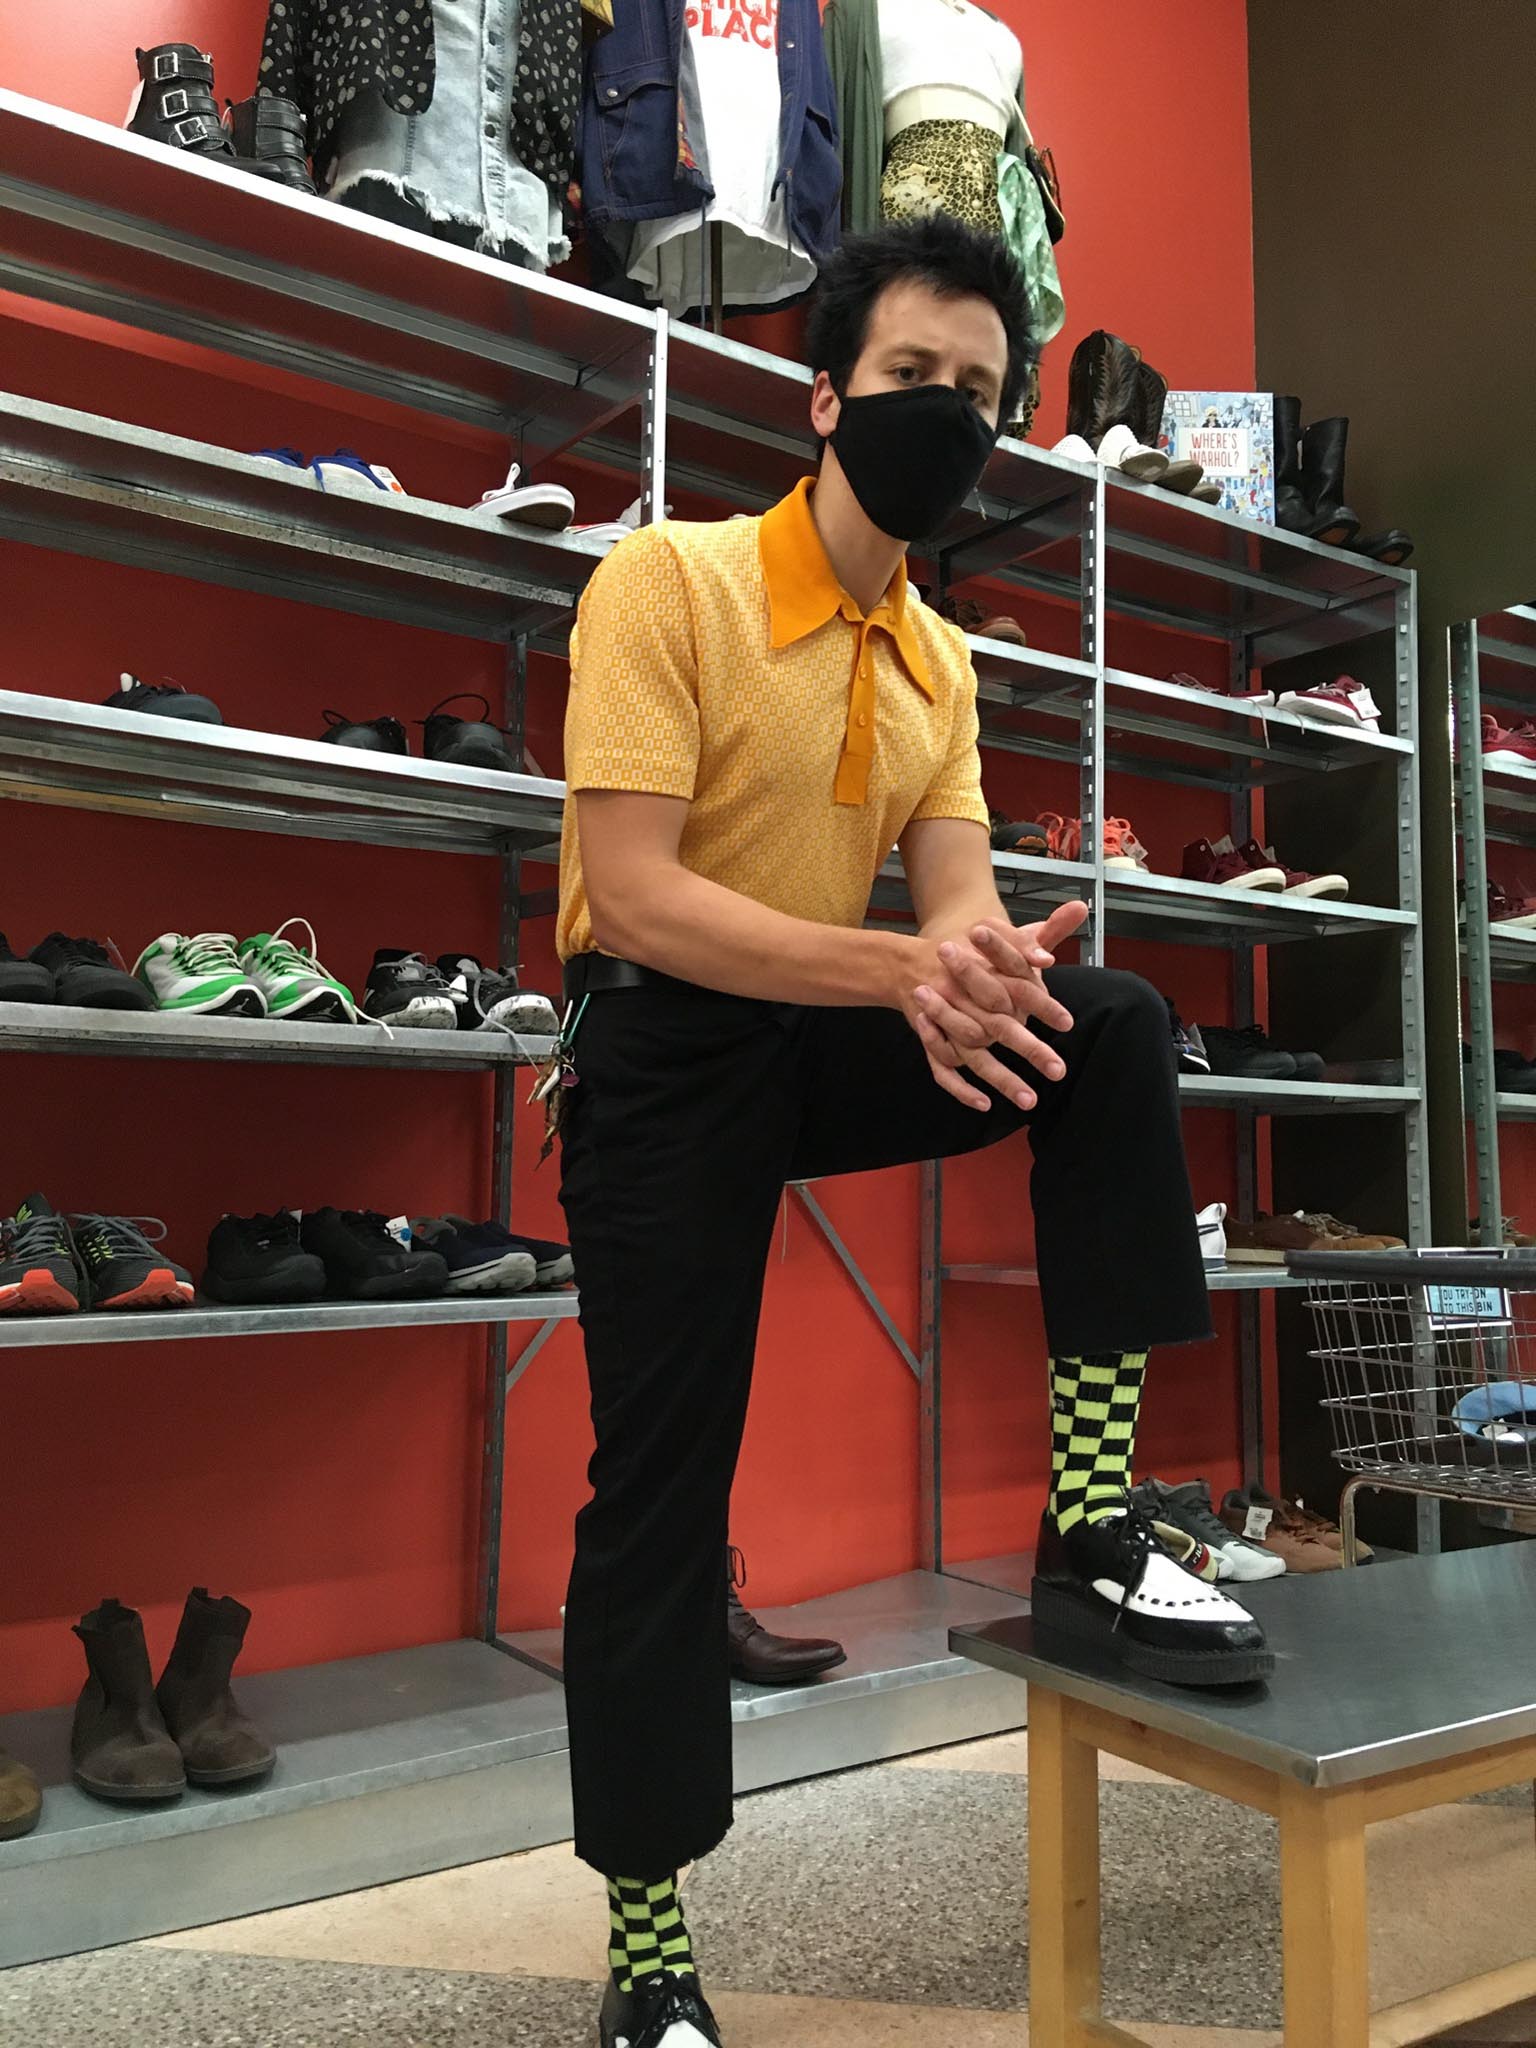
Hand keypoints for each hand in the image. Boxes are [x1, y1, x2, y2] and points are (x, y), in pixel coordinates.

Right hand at [904, 900, 1088, 1112]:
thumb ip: (1043, 931)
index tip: (1067, 1023)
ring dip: (1001, 1079)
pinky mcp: (929, 1039)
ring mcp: (944, 1022)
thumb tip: (1074, 920)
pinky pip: (942, 1069)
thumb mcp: (1005, 935)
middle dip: (1029, 1050)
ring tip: (1030, 1100)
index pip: (1018, 987)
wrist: (911, 962)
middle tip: (1058, 1070)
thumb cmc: (968, 951)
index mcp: (985, 970)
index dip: (1043, 1005)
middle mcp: (964, 997)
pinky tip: (984, 1104)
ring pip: (974, 1055)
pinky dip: (961, 1089)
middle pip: (999, 1027)